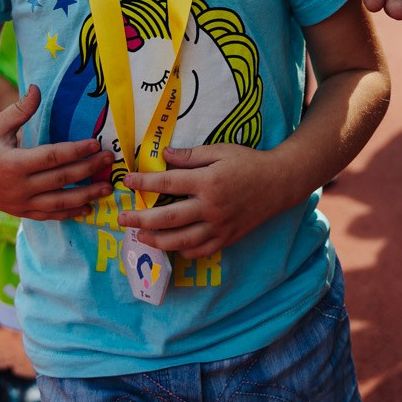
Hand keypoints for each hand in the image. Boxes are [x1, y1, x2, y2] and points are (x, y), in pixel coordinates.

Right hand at [0, 85, 114, 219]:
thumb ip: (20, 109)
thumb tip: (37, 88)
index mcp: (13, 164)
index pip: (52, 158)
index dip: (76, 151)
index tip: (95, 144)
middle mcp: (18, 187)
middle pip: (60, 179)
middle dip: (88, 170)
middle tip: (109, 161)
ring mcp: (20, 203)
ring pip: (58, 202)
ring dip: (85, 197)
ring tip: (106, 189)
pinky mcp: (20, 212)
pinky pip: (48, 216)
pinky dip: (68, 213)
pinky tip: (87, 208)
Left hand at [119, 142, 294, 260]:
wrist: (280, 183)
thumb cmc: (248, 162)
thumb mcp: (220, 150)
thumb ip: (190, 155)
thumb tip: (163, 155)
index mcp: (208, 181)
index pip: (168, 183)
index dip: (144, 182)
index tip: (127, 181)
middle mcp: (212, 207)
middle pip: (168, 217)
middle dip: (141, 219)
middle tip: (121, 219)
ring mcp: (220, 226)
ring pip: (182, 240)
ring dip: (157, 240)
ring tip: (140, 237)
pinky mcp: (227, 237)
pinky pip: (201, 250)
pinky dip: (183, 251)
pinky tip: (171, 245)